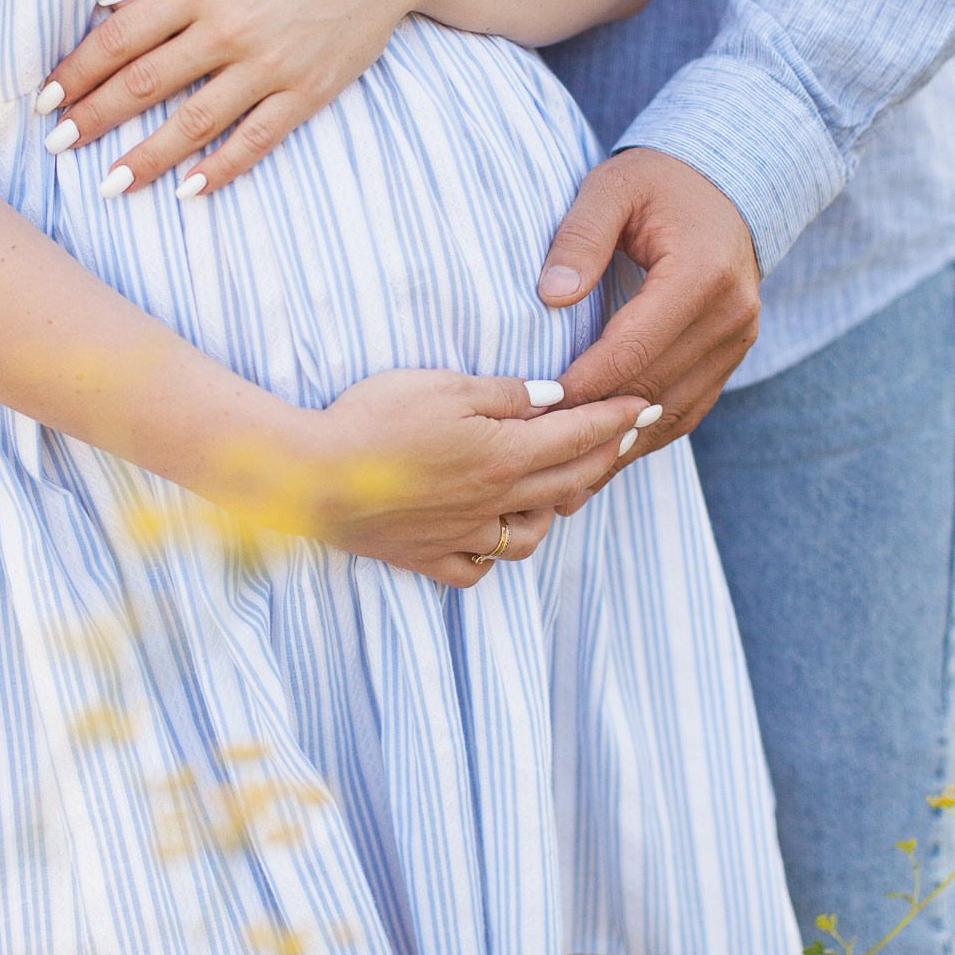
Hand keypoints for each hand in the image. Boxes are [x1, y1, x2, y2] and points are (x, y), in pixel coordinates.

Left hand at [39, 0, 427, 196]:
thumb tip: (106, 7)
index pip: (120, 38)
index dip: (77, 73)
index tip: (45, 100)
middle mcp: (229, 28)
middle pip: (145, 84)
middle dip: (95, 118)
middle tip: (57, 147)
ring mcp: (270, 65)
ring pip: (194, 122)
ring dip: (147, 157)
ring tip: (110, 184)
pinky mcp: (307, 91)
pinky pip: (256, 139)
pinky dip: (221, 167)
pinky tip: (190, 189)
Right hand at [268, 371, 647, 586]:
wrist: (310, 478)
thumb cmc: (372, 419)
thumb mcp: (443, 385)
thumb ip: (504, 393)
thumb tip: (552, 399)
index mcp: (504, 455)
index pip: (579, 435)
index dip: (616, 418)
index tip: (644, 405)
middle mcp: (493, 502)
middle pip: (568, 482)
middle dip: (605, 455)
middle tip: (627, 436)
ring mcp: (460, 536)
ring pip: (529, 536)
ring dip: (553, 510)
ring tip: (558, 487)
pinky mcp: (425, 557)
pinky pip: (476, 568)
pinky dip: (493, 554)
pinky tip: (493, 535)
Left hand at [537, 148, 761, 513]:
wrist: (727, 183)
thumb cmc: (658, 181)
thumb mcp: (612, 187)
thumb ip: (579, 236)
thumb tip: (551, 296)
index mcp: (701, 275)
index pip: (632, 350)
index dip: (582, 387)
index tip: (535, 409)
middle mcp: (731, 316)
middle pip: (652, 389)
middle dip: (594, 429)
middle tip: (538, 462)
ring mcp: (738, 341)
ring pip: (673, 413)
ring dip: (621, 450)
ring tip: (567, 488)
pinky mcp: (732, 356)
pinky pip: (687, 409)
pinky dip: (646, 439)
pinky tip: (605, 463)